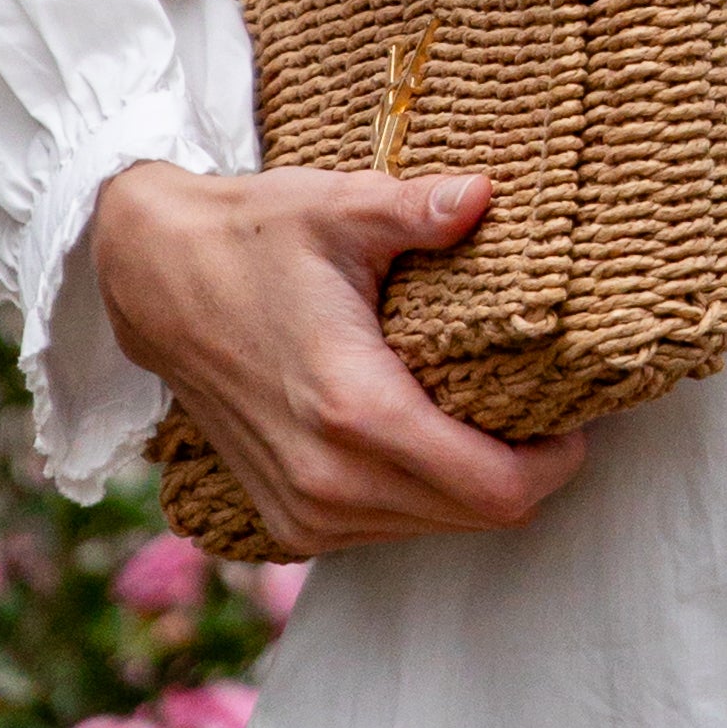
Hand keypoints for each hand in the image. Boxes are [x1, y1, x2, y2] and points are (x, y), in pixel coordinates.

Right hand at [93, 157, 587, 557]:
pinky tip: (426, 436)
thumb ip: (419, 210)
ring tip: (486, 417)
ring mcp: (301, 512)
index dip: (555, 461)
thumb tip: (487, 195)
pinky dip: (421, 496)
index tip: (574, 416)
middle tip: (543, 412)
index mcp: (355, 412)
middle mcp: (328, 481)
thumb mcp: (339, 207)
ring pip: (433, 529)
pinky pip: (385, 531)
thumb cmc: (251, 236)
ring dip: (471, 486)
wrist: (151, 279)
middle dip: (525, 472)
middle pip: (476, 517)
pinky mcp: (284, 523)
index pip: (495, 488)